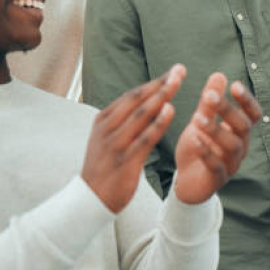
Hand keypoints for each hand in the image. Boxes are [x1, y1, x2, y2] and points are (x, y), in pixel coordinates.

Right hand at [81, 65, 184, 212]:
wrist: (89, 199)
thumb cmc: (104, 168)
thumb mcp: (108, 139)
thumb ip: (124, 121)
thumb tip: (144, 103)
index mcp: (104, 120)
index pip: (132, 95)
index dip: (154, 82)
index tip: (173, 71)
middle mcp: (107, 128)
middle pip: (137, 99)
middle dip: (160, 83)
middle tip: (180, 70)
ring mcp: (115, 144)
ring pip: (141, 114)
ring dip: (161, 96)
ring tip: (178, 83)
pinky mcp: (124, 160)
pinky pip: (144, 138)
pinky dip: (158, 122)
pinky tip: (170, 110)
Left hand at [174, 73, 261, 204]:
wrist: (187, 182)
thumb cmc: (199, 148)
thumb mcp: (202, 120)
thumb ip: (209, 102)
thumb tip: (219, 74)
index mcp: (240, 131)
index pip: (253, 114)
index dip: (246, 100)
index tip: (234, 85)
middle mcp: (241, 147)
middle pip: (243, 126)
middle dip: (227, 109)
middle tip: (208, 95)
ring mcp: (231, 164)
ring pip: (232, 146)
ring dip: (216, 130)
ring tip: (197, 118)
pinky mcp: (217, 179)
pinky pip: (216, 166)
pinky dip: (206, 152)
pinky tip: (194, 139)